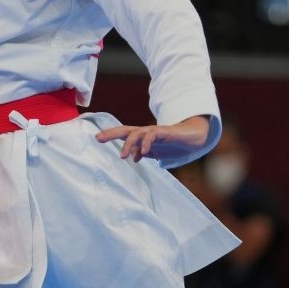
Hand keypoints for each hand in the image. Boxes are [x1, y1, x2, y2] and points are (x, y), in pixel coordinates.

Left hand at [95, 115, 211, 163]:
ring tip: (123, 156)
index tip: (97, 138)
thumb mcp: (155, 151)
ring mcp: (155, 131)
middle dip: (112, 134)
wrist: (191, 138)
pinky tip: (143, 152)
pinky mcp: (165, 132)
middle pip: (126, 130)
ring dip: (129, 144)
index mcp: (142, 136)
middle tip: (99, 139)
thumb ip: (143, 153)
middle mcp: (146, 131)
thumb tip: (133, 157)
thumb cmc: (171, 143)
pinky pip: (153, 135)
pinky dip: (146, 143)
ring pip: (138, 133)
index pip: (123, 134)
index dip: (110, 135)